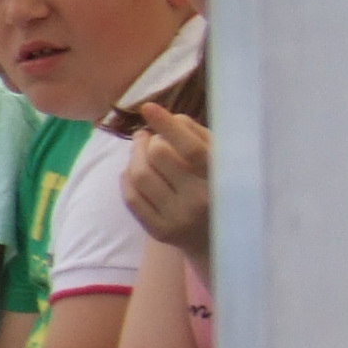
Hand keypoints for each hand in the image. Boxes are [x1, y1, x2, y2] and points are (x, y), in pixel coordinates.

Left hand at [123, 104, 212, 259]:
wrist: (219, 238)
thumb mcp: (220, 158)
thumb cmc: (218, 186)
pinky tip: (132, 171)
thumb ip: (198, 136)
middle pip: (159, 157)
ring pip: (140, 176)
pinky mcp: (160, 231)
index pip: (191, 149)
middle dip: (149, 140)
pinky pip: (131, 198)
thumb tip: (169, 118)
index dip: (168, 126)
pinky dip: (126, 178)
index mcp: (221, 178)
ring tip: (140, 149)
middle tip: (149, 136)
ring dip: (134, 156)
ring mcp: (178, 218)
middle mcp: (201, 200)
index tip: (148, 108)